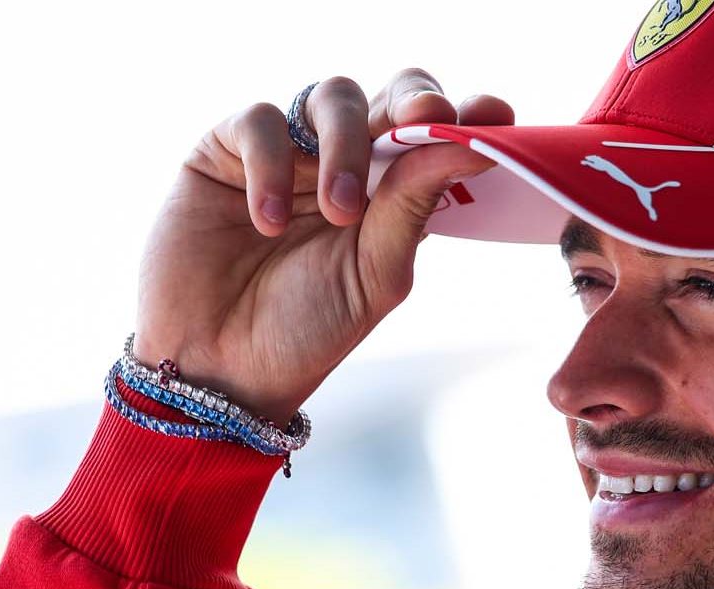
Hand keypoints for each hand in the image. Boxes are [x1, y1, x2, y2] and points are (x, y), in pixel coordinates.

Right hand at [133, 69, 512, 418]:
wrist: (219, 369)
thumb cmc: (304, 329)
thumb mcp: (375, 273)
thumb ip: (415, 205)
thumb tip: (472, 142)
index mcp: (392, 192)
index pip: (433, 133)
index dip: (465, 114)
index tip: (494, 115)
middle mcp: (343, 161)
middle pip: (390, 95)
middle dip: (414, 99)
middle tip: (426, 121)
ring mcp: (288, 152)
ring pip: (331, 96)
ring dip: (345, 144)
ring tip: (338, 212)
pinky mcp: (225, 151)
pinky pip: (260, 121)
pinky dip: (272, 166)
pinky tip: (267, 224)